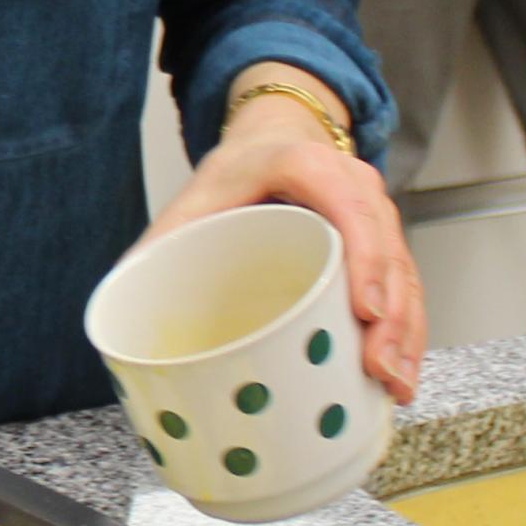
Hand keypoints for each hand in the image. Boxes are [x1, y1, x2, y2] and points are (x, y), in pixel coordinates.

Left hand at [144, 83, 427, 404]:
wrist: (274, 139)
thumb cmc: (237, 173)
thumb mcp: (195, 198)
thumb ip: (162, 244)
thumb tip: (119, 305)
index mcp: (306, 164)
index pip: (346, 203)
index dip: (363, 256)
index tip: (365, 311)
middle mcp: (354, 185)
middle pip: (386, 247)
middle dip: (391, 314)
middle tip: (378, 369)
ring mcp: (377, 214)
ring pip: (403, 273)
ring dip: (406, 333)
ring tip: (393, 385)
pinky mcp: (384, 245)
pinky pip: (405, 286)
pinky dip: (407, 331)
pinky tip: (398, 374)